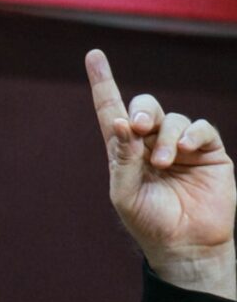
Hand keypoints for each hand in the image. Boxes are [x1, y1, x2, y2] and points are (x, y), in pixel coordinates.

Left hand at [86, 49, 235, 298]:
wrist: (186, 246)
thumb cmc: (150, 223)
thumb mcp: (126, 194)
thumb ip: (121, 159)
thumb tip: (120, 124)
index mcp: (125, 151)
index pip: (112, 110)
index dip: (103, 83)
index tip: (93, 56)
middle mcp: (151, 143)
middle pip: (145, 106)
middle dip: (142, 110)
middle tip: (139, 126)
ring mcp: (181, 145)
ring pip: (173, 118)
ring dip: (165, 136)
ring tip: (164, 162)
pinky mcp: (208, 152)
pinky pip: (200, 128)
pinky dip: (191, 134)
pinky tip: (182, 150)